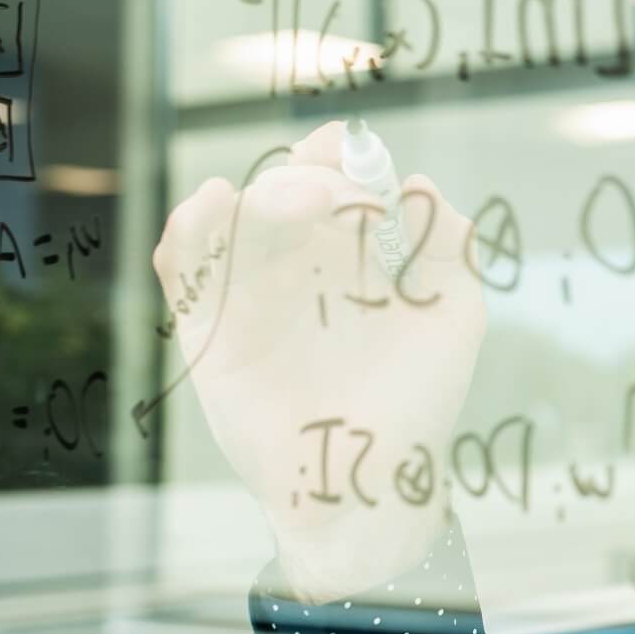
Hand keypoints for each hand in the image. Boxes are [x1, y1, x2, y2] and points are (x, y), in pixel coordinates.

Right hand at [152, 120, 484, 600]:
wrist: (368, 477)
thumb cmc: (418, 400)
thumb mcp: (453, 318)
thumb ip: (449, 250)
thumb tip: (421, 187)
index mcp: (356, 252)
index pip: (335, 177)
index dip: (340, 155)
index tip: (357, 158)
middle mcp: (300, 263)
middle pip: (282, 187)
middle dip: (306, 178)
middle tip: (333, 201)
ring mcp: (251, 291)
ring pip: (228, 215)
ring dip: (253, 196)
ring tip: (293, 210)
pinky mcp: (207, 327)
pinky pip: (181, 265)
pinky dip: (188, 227)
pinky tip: (212, 206)